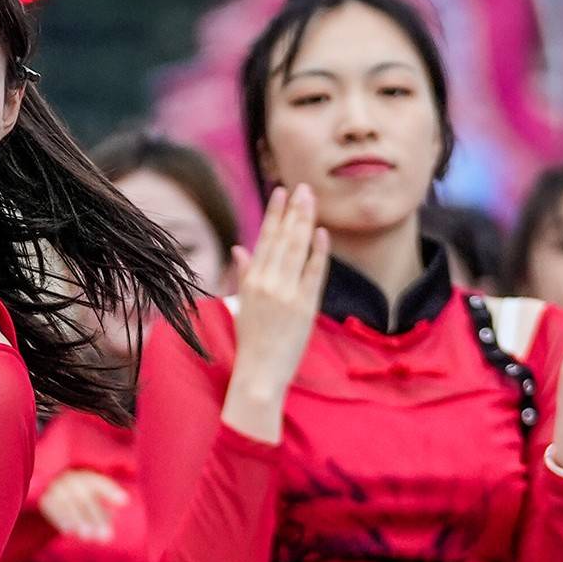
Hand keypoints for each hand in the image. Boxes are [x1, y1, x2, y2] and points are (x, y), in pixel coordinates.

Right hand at [37, 466, 126, 543]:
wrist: (52, 500)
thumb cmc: (81, 506)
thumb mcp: (94, 506)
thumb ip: (104, 516)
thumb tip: (110, 529)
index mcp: (87, 478)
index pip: (100, 482)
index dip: (111, 491)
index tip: (125, 502)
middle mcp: (71, 479)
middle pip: (85, 496)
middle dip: (96, 516)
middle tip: (106, 535)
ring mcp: (56, 487)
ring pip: (67, 501)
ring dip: (78, 520)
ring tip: (88, 537)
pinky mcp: (45, 498)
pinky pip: (52, 507)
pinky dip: (61, 519)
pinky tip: (68, 532)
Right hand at [222, 188, 329, 440]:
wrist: (259, 374)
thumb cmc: (251, 341)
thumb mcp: (242, 304)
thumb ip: (244, 273)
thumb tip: (240, 248)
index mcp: (251, 281)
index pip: (264, 239)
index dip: (274, 214)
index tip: (281, 192)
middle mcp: (267, 283)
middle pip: (282, 239)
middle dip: (293, 211)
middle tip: (303, 187)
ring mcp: (286, 294)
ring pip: (296, 249)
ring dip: (304, 222)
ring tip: (311, 200)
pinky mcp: (304, 307)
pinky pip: (313, 273)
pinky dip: (318, 252)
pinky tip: (322, 233)